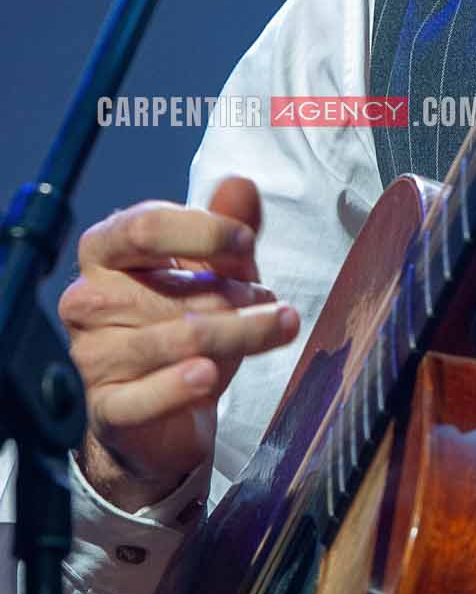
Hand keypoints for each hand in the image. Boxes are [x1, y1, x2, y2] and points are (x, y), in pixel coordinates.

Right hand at [59, 175, 299, 514]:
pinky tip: (207, 376)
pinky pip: (146, 396)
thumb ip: (227, 224)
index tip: (247, 243)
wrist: (167, 407)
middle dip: (235, 294)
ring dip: (239, 333)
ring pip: (177, 339)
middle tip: (270, 302)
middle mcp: (87, 300)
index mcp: (104, 251)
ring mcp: (92, 356)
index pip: (146, 226)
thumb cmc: (187, 320)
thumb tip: (240, 185)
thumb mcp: (215, 266)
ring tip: (272, 328)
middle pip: (173, 288)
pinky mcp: (107, 408)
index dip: (205, 231)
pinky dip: (180, 386)